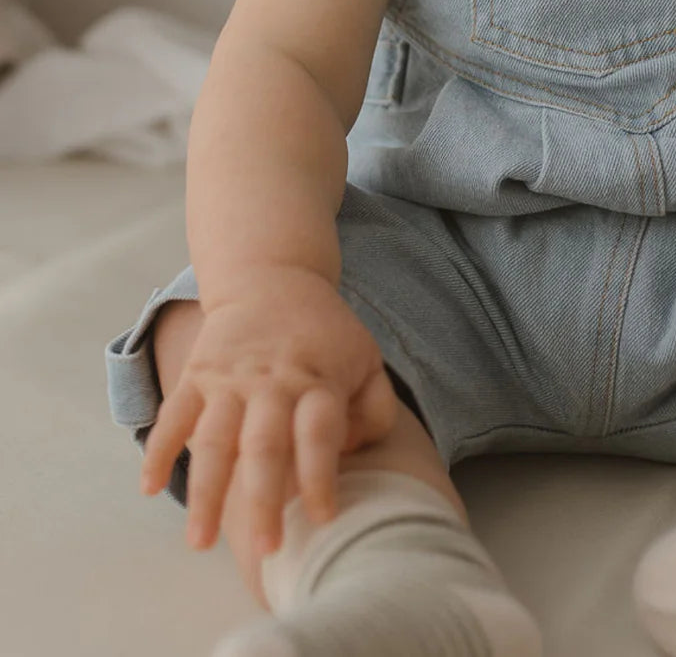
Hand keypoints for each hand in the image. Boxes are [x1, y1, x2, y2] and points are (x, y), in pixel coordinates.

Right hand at [140, 265, 398, 555]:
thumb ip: (374, 410)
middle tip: (264, 550)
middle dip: (263, 499)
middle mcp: (272, 383)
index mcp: (317, 381)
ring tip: (199, 542)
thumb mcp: (366, 360)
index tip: (324, 518)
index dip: (321, 474)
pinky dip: (158, 449)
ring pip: (214, 439)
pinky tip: (147, 489)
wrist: (271, 278)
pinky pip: (174, 415)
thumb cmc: (326, 334)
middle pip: (265, 444)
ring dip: (205, 491)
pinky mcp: (198, 374)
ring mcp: (230, 379)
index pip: (319, 432)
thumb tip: (351, 457)